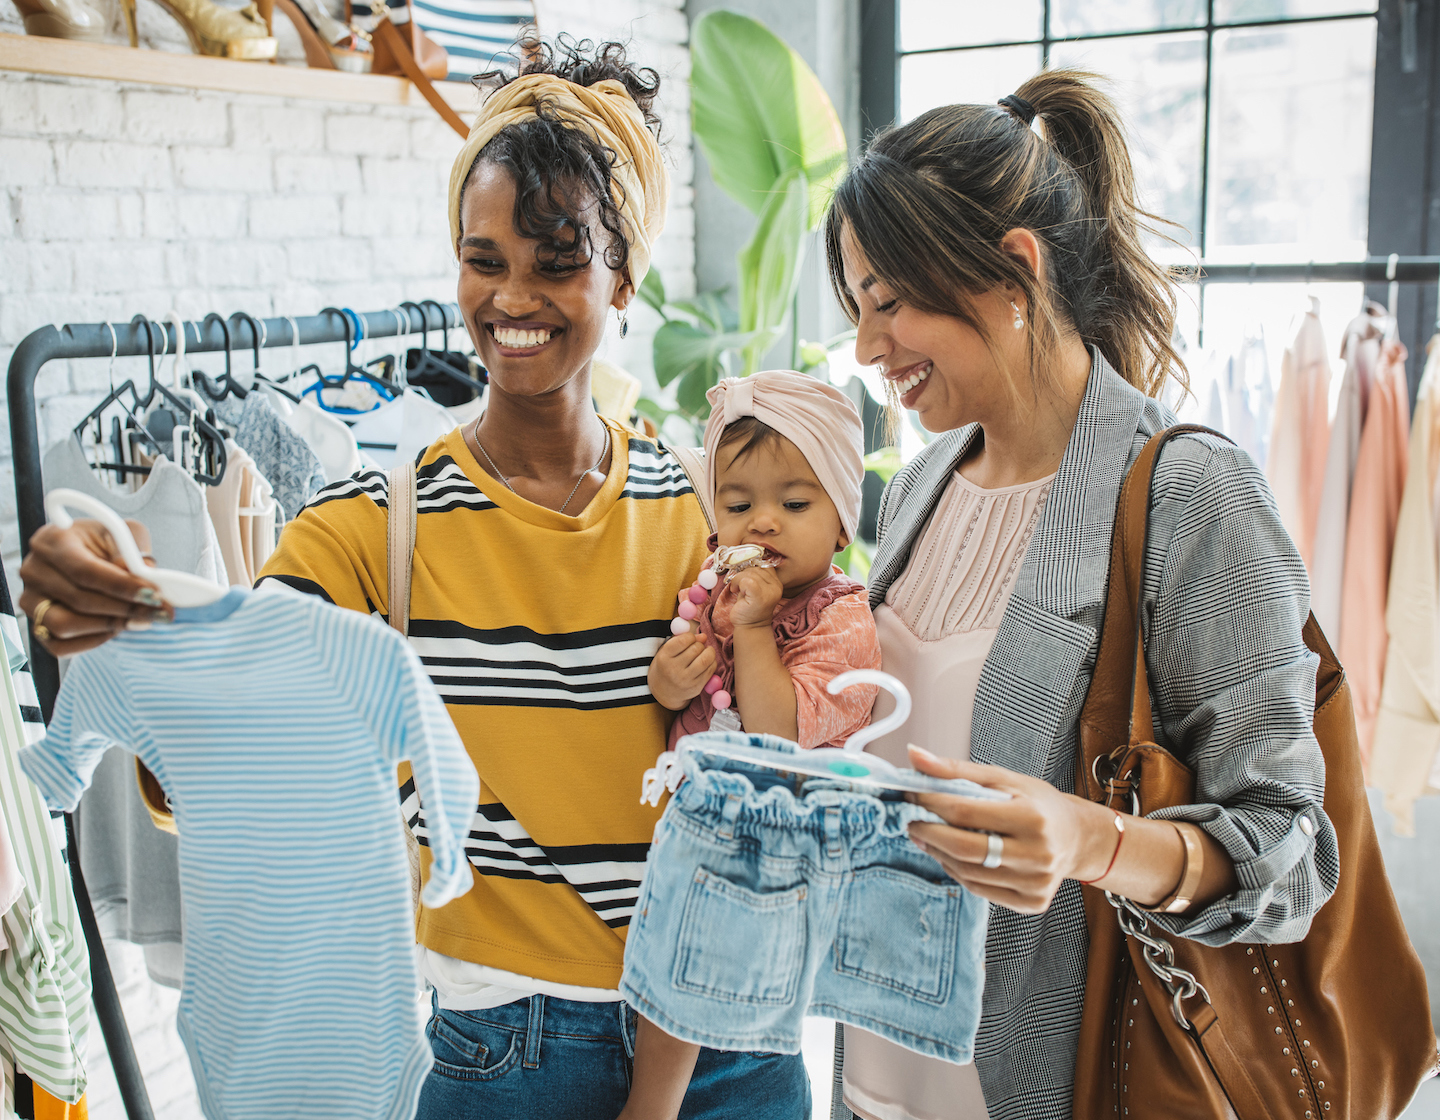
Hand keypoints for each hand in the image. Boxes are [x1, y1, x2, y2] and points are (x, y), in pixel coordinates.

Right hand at [19, 520, 169, 655]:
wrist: (85, 554)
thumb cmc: (104, 544)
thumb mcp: (123, 534)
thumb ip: (134, 553)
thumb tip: (146, 577)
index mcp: (53, 540)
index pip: (85, 571)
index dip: (122, 586)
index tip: (154, 595)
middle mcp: (34, 570)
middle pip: (79, 600)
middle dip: (125, 609)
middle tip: (157, 611)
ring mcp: (30, 599)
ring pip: (65, 625)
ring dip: (108, 626)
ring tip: (138, 619)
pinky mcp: (35, 624)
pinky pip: (59, 645)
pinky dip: (92, 642)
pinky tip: (114, 629)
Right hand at [648, 632, 716, 709]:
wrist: (663, 691)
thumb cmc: (667, 665)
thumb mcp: (667, 650)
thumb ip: (682, 639)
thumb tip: (703, 636)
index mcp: (664, 657)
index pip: (683, 640)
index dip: (691, 637)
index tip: (690, 639)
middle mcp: (674, 669)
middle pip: (696, 649)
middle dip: (700, 645)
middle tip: (698, 647)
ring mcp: (686, 680)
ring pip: (706, 659)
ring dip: (709, 652)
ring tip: (706, 652)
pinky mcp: (696, 687)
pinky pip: (710, 670)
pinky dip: (712, 662)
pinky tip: (707, 662)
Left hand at [724, 566, 783, 628]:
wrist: (750, 627)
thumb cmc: (749, 607)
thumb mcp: (755, 588)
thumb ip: (754, 575)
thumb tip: (743, 559)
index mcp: (776, 582)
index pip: (763, 563)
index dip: (750, 567)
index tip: (744, 577)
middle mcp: (776, 586)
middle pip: (755, 567)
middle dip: (742, 574)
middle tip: (739, 586)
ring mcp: (769, 591)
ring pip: (749, 572)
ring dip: (738, 579)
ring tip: (738, 589)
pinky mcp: (759, 596)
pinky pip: (745, 580)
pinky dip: (737, 582)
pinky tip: (736, 591)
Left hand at [905, 745, 1108, 914]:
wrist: (1077, 838)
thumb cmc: (1038, 804)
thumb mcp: (1004, 779)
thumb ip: (956, 770)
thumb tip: (914, 756)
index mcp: (1033, 816)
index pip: (965, 812)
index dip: (930, 803)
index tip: (911, 795)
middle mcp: (1038, 853)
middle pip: (963, 848)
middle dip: (928, 832)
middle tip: (912, 820)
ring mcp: (1036, 882)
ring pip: (967, 873)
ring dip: (939, 853)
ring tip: (929, 836)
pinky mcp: (1031, 902)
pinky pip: (979, 890)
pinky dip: (957, 872)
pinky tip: (951, 856)